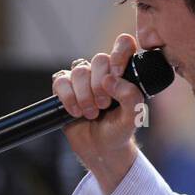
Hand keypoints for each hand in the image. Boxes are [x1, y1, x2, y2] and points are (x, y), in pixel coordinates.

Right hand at [53, 34, 144, 190]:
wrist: (101, 150)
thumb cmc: (120, 131)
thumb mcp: (133, 117)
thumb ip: (131, 96)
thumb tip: (111, 79)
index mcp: (123, 73)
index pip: (123, 45)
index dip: (119, 53)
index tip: (118, 74)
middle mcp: (103, 72)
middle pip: (98, 59)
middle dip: (100, 85)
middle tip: (104, 105)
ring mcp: (83, 79)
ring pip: (79, 71)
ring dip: (85, 96)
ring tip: (92, 114)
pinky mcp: (65, 88)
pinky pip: (61, 81)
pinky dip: (68, 98)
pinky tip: (76, 112)